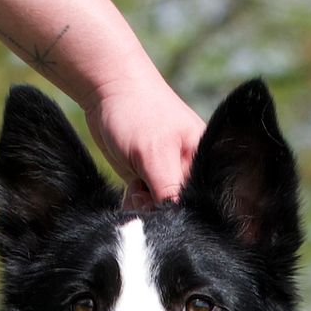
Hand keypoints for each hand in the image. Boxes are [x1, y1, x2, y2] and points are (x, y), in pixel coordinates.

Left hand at [84, 76, 204, 208]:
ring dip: (142, 207)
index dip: (176, 211)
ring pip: (158, 209)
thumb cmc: (137, 113)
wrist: (106, 89)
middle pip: (177, 209)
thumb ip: (168, 190)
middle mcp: (190, 170)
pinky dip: (134, 203)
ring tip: (135, 186)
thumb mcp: (155, 155)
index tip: (155, 200)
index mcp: (204, 162)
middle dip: (157, 209)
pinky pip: (145, 204)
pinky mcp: (148, 179)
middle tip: (141, 191)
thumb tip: (177, 221)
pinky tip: (129, 191)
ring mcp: (167, 175)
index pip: (197, 202)